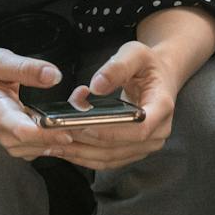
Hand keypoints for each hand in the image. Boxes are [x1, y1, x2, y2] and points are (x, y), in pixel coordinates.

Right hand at [0, 48, 75, 160]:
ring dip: (66, 136)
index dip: (48, 132)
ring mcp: (14, 145)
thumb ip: (26, 68)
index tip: (69, 126)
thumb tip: (54, 75)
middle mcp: (6, 136)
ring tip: (82, 117)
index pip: (23, 132)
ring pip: (46, 149)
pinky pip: (46, 149)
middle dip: (65, 132)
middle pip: (39, 144)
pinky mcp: (23, 147)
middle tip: (86, 115)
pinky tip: (70, 124)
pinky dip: (60, 139)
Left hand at [53, 40, 178, 170]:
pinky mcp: (133, 151)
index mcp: (162, 107)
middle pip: (119, 147)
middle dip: (86, 141)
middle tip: (56, 132)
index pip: (138, 129)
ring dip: (80, 153)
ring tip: (52, 144)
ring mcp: (146, 146)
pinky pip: (107, 160)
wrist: (159, 78)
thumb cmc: (147, 65)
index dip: (109, 131)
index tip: (82, 125)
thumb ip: (117, 67)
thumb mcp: (135, 53)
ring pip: (110, 157)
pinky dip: (84, 157)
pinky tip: (63, 149)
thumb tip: (96, 87)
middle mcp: (158, 132)